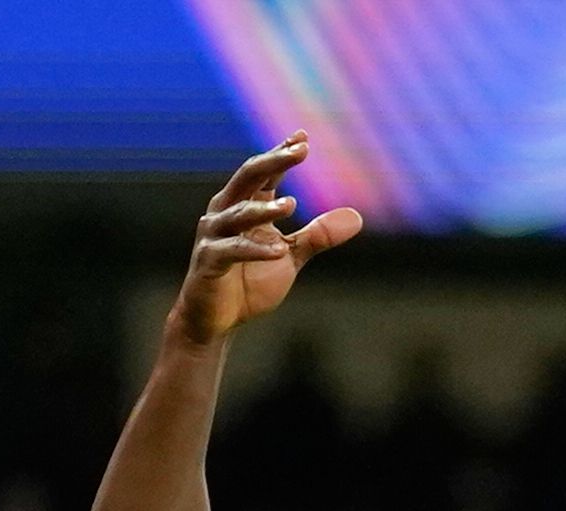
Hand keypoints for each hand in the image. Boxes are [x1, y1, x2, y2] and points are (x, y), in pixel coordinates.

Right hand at [170, 134, 362, 347]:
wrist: (215, 320)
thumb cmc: (249, 283)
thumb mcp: (290, 256)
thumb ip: (318, 236)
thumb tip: (356, 217)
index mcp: (244, 206)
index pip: (264, 173)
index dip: (281, 154)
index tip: (303, 136)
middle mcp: (225, 213)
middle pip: (249, 178)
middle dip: (274, 163)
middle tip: (299, 151)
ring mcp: (214, 236)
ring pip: (238, 214)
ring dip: (264, 210)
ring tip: (292, 205)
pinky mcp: (208, 261)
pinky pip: (233, 252)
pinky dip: (255, 251)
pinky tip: (278, 252)